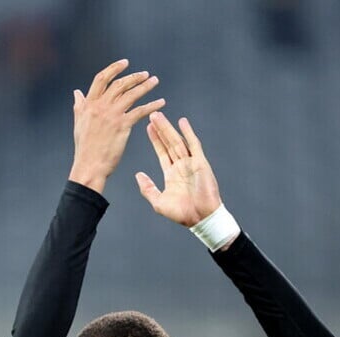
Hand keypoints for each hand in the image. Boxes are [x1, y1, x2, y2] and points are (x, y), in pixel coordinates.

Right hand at [68, 59, 164, 193]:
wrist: (89, 165)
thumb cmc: (84, 147)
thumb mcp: (79, 123)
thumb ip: (80, 106)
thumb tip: (77, 92)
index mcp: (89, 104)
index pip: (102, 78)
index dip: (114, 68)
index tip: (125, 63)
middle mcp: (100, 106)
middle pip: (120, 84)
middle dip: (134, 77)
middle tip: (146, 74)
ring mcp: (112, 115)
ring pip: (132, 94)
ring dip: (145, 86)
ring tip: (155, 81)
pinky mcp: (122, 126)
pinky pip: (141, 111)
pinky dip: (152, 105)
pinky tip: (161, 103)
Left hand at [136, 112, 221, 226]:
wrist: (201, 218)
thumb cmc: (182, 213)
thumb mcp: (159, 202)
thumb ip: (148, 188)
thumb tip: (138, 175)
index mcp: (172, 174)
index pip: (162, 152)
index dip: (155, 140)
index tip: (148, 127)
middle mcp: (181, 166)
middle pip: (169, 143)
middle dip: (160, 129)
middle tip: (152, 115)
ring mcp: (191, 163)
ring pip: (178, 141)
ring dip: (168, 128)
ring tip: (159, 116)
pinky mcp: (201, 163)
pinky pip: (194, 145)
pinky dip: (188, 133)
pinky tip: (182, 122)